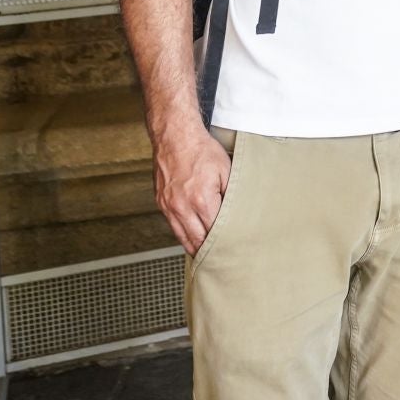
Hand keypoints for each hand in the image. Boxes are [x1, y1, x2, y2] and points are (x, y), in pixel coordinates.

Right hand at [152, 124, 231, 254]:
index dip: (225, 243)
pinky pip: (173, 226)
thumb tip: (238, 213)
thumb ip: (231, 194)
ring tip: (208, 257)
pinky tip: (194, 238)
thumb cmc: (202, 151)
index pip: (215, 232)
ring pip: (183, 237)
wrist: (175, 137)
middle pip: (197, 241)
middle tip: (223, 261)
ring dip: (195, 247)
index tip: (234, 251)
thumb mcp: (226, 170)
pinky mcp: (161, 203)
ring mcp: (169, 206)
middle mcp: (182, 207)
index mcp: (202, 200)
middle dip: (210, 252)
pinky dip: (184, 234)